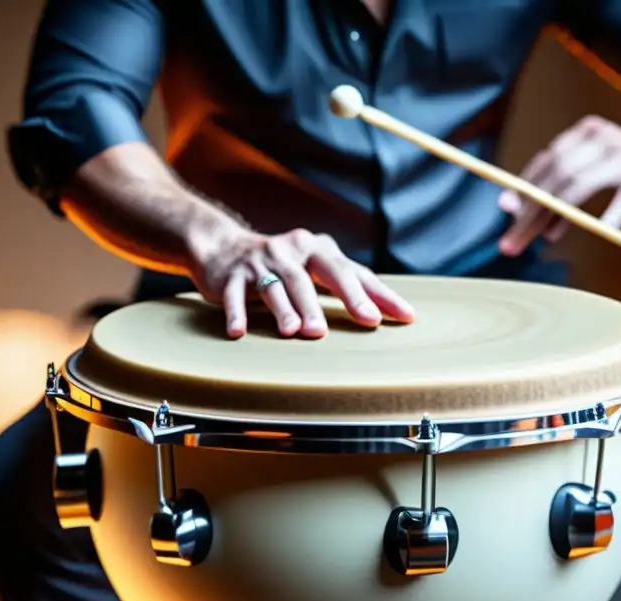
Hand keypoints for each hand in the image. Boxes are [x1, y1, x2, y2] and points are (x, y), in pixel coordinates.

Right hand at [189, 226, 415, 339]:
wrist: (223, 248)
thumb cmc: (283, 267)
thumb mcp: (314, 268)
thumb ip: (347, 284)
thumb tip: (390, 313)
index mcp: (318, 251)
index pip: (352, 273)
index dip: (376, 295)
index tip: (397, 318)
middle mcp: (291, 252)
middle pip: (315, 277)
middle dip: (335, 299)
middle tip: (353, 323)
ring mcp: (260, 262)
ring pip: (275, 287)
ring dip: (286, 309)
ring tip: (295, 332)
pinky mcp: (231, 276)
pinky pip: (234, 295)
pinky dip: (236, 312)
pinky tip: (239, 332)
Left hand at [497, 116, 620, 254]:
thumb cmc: (620, 166)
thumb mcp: (588, 166)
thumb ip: (554, 185)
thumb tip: (512, 210)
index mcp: (584, 133)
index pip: (547, 160)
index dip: (524, 185)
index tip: (505, 209)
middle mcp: (602, 139)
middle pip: (558, 173)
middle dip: (533, 208)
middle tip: (516, 238)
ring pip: (581, 184)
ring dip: (558, 215)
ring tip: (544, 237)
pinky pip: (619, 202)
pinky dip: (604, 219)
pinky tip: (593, 233)